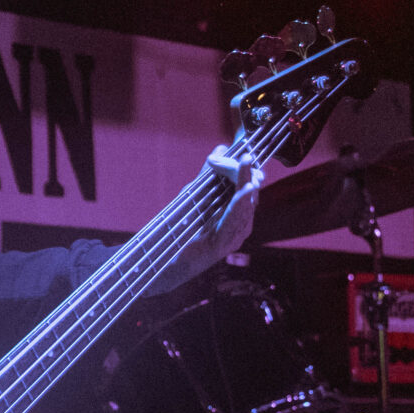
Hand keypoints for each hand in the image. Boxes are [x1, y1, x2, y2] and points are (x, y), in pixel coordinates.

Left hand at [162, 144, 261, 288]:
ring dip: (246, 186)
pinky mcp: (221, 246)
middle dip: (248, 175)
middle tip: (246, 157)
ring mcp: (233, 239)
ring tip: (248, 167)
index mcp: (236, 216)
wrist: (163, 265)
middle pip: (250, 196)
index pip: (248, 189)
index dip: (246, 171)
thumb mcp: (195, 198)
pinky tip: (242, 191)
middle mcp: (239, 228)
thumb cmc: (180, 232)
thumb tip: (221, 148)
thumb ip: (208, 175)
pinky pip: (234, 223)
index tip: (241, 154)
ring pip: (245, 208)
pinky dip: (239, 205)